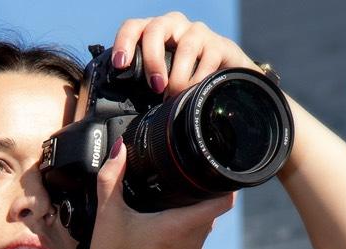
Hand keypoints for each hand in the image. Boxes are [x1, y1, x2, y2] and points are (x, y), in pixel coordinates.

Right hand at [83, 138, 233, 248]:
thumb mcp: (107, 215)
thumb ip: (111, 178)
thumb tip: (121, 148)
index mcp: (180, 227)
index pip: (223, 201)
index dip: (225, 182)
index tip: (216, 168)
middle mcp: (193, 242)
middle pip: (213, 210)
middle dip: (204, 192)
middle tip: (187, 176)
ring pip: (206, 225)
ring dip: (195, 212)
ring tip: (175, 198)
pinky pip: (196, 240)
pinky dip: (187, 230)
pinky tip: (165, 225)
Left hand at [110, 12, 259, 97]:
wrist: (225, 77)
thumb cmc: (186, 79)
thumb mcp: (163, 80)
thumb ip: (143, 89)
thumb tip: (122, 124)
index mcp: (154, 33)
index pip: (133, 27)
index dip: (124, 42)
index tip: (120, 65)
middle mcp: (174, 26)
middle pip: (156, 29)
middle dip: (152, 60)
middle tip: (156, 86)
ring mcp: (197, 32)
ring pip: (185, 47)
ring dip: (178, 76)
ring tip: (176, 94)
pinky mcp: (220, 44)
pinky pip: (209, 58)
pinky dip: (199, 78)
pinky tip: (196, 91)